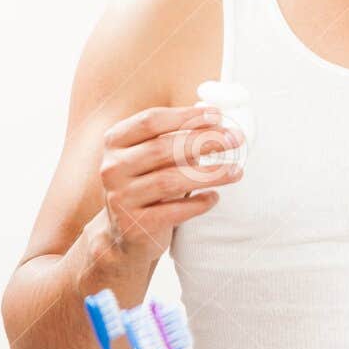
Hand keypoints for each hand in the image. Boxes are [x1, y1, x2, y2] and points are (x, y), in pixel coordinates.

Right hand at [98, 105, 241, 264]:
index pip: (151, 121)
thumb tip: (218, 125)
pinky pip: (173, 211)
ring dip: (209, 174)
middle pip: (162, 147)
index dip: (186, 116)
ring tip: (236, 171)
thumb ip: (178, 139)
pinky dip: (198, 204)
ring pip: (170, 180)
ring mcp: (120, 197)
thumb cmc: (148, 184)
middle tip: (234, 140)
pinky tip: (214, 198)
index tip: (218, 115)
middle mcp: (112, 167)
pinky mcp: (134, 224)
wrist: (124, 233)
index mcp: (115, 141)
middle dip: (204, 141)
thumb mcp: (155, 158)